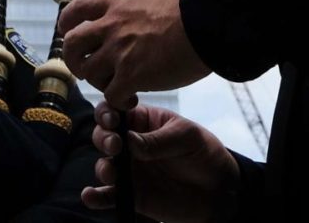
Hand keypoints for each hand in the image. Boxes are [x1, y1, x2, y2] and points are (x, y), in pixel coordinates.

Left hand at [55, 0, 208, 94]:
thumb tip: (136, 10)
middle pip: (72, 45)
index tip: (69, 32)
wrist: (205, 21)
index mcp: (115, 4)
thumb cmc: (188, 7)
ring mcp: (119, 51)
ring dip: (100, 83)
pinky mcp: (132, 75)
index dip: (68, 24)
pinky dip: (118, 101)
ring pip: (89, 73)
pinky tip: (131, 99)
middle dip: (75, 60)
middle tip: (88, 68)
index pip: (76, 10)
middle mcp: (111, 27)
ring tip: (117, 86)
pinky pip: (111, 95)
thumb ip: (135, 6)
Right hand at [85, 104, 237, 222]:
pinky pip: (108, 196)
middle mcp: (130, 144)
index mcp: (142, 121)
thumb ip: (158, 140)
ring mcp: (130, 170)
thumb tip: (128, 142)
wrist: (218, 190)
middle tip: (115, 145)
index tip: (112, 121)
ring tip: (111, 172)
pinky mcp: (132, 195)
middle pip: (104, 136)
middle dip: (103, 139)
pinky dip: (95, 197)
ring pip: (103, 166)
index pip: (116, 111)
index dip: (107, 113)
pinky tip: (90, 196)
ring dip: (102, 167)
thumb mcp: (186, 137)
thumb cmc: (203, 153)